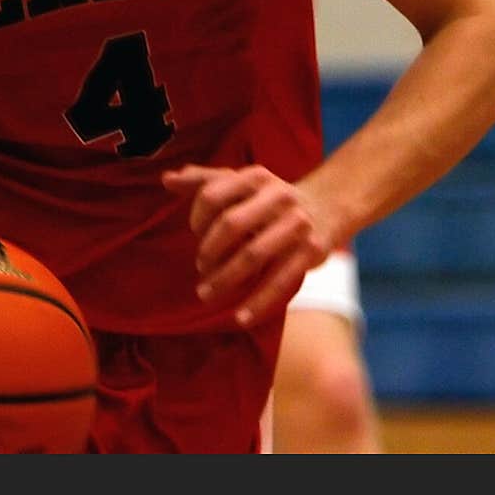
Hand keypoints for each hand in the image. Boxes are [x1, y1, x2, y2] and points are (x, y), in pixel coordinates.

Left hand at [162, 164, 329, 327]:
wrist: (328, 204)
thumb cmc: (270, 197)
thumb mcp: (241, 181)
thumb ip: (204, 180)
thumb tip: (167, 179)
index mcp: (254, 177)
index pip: (212, 195)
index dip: (197, 217)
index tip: (194, 233)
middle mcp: (277, 197)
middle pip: (232, 224)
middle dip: (209, 251)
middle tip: (199, 268)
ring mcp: (296, 224)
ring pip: (254, 255)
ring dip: (226, 279)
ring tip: (206, 293)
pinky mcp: (311, 251)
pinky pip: (281, 281)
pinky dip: (259, 302)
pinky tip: (240, 318)